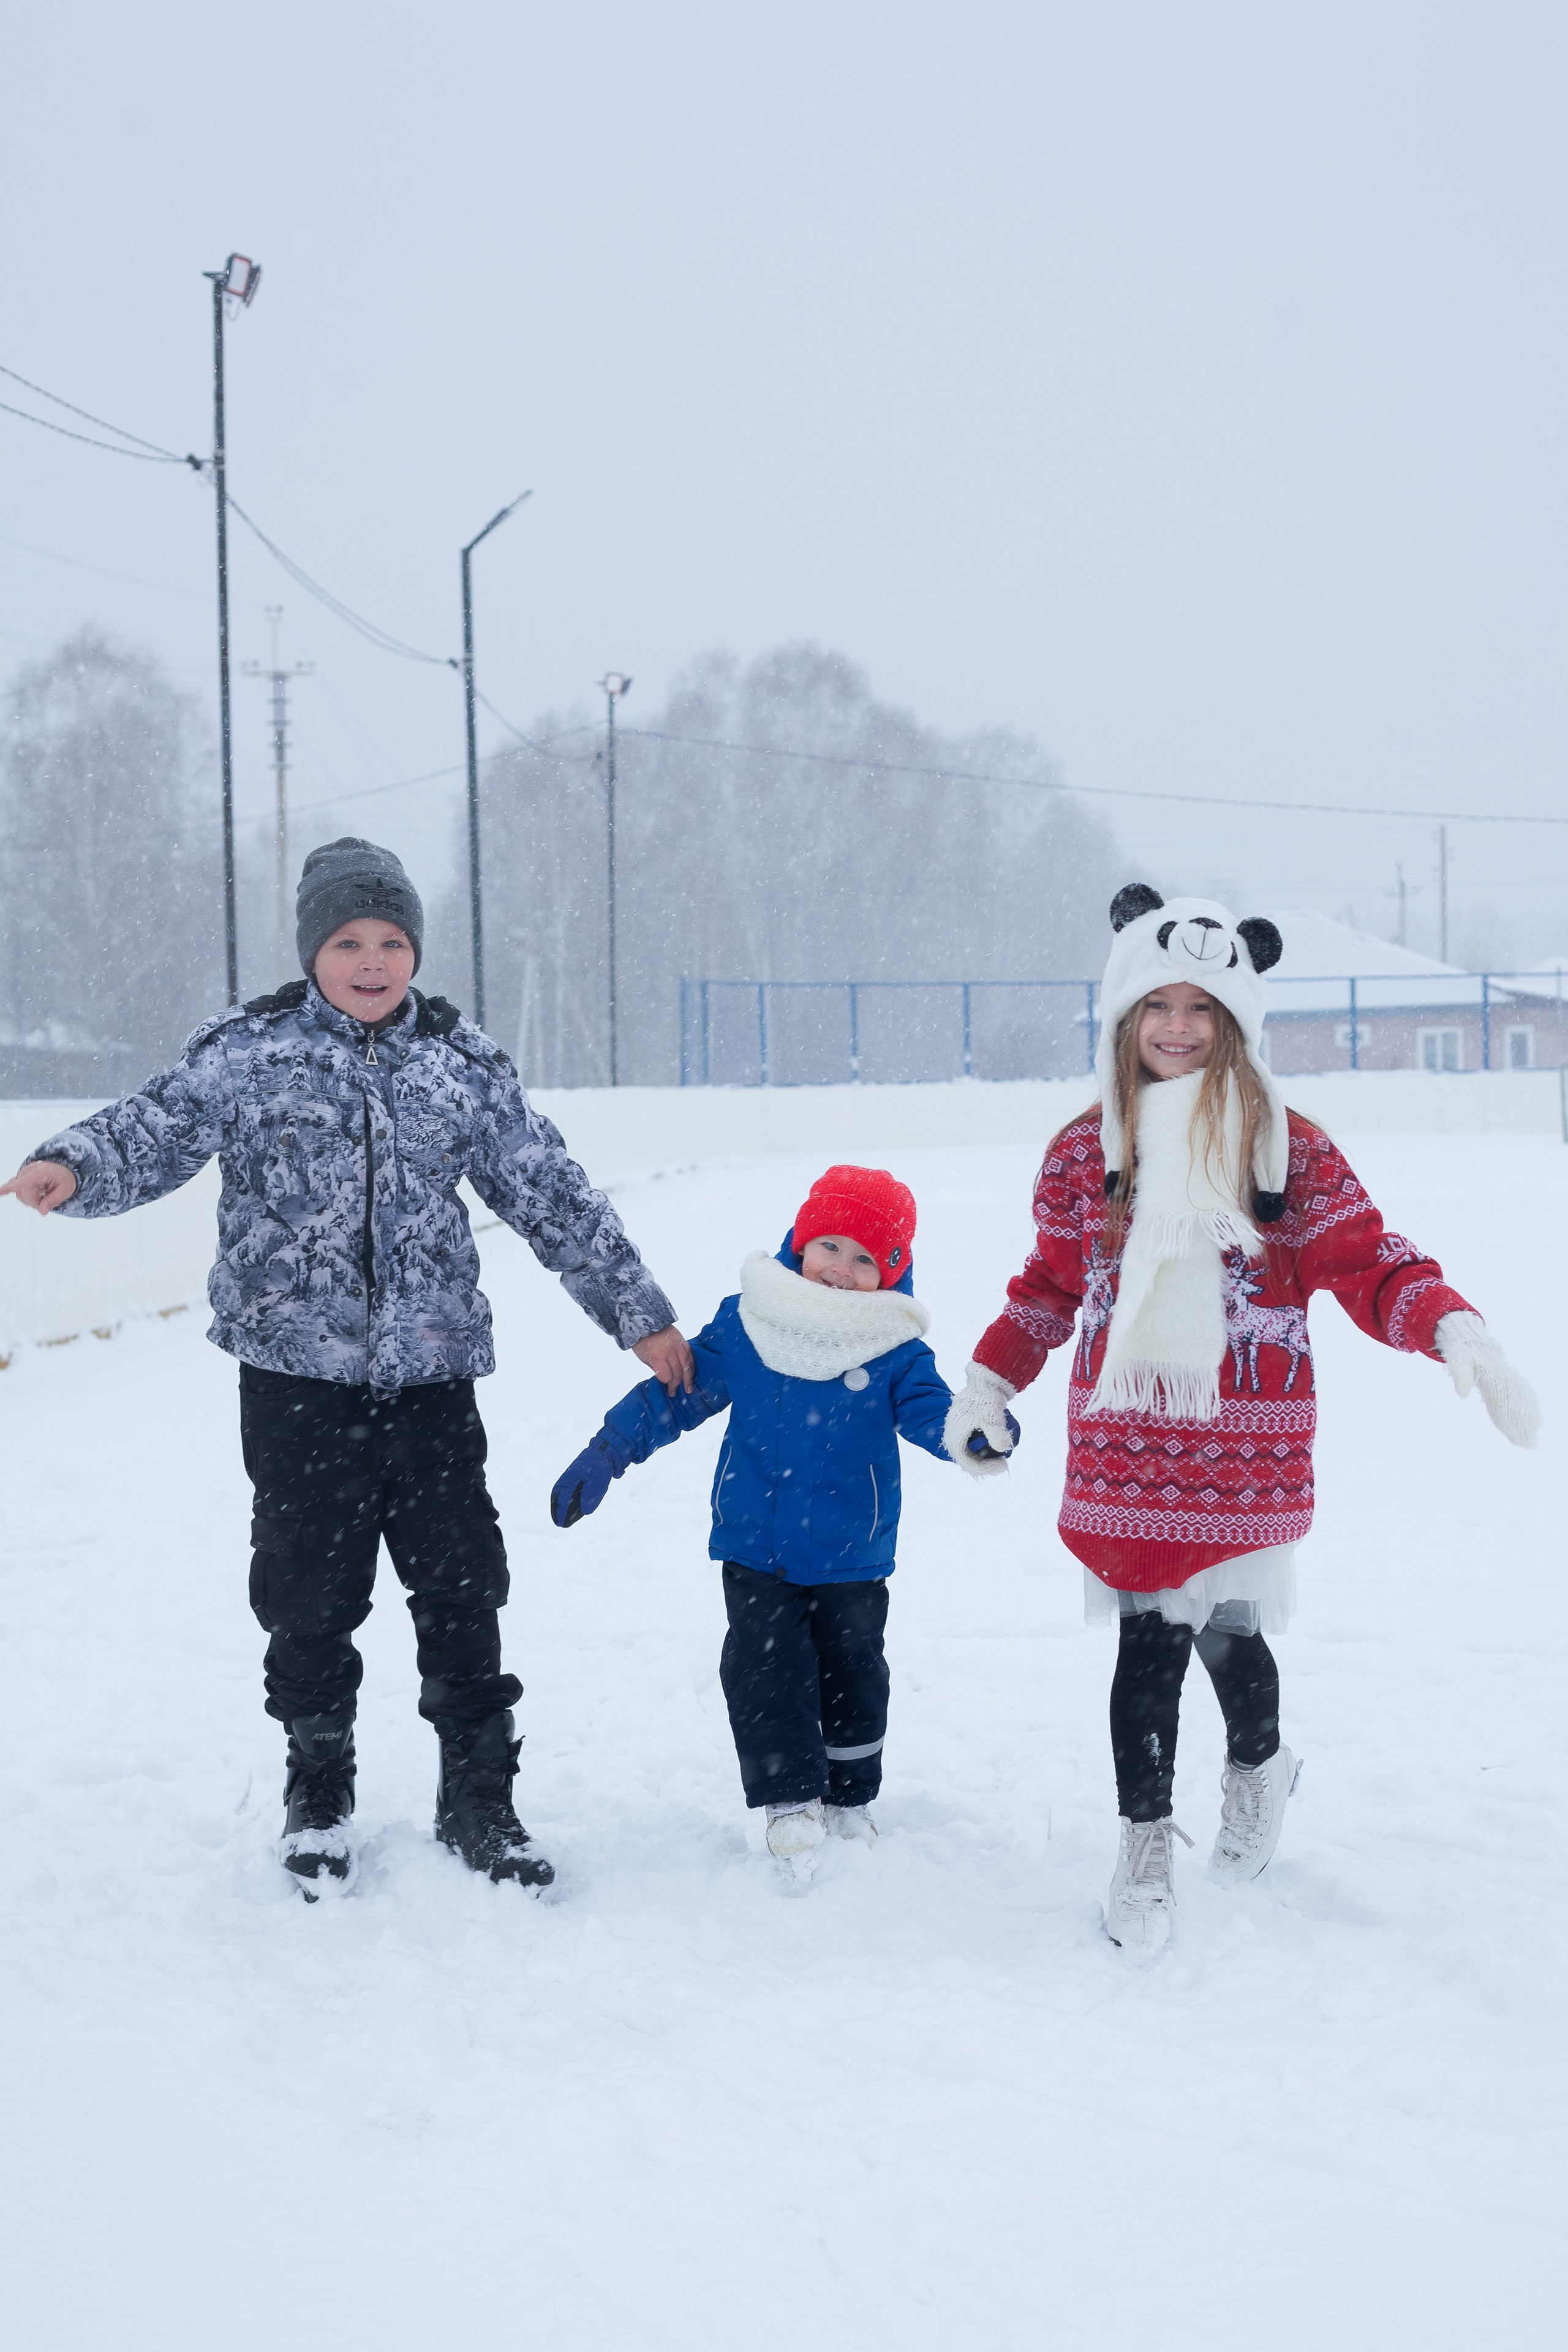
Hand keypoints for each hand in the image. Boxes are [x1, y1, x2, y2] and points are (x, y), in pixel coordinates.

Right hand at [0, 1160, 77, 1214]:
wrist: (62, 1170)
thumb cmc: (65, 1179)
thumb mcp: (65, 1190)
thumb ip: (54, 1200)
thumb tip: (42, 1211)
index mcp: (42, 1171)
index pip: (25, 1180)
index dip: (12, 1186)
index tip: (0, 1191)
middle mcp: (29, 1170)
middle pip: (24, 1194)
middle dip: (35, 1203)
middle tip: (47, 1204)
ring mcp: (23, 1173)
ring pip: (20, 1195)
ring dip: (31, 1200)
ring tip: (43, 1195)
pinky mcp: (21, 1177)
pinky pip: (13, 1186)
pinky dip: (11, 1191)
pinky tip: (0, 1192)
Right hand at [550, 1433, 626, 1529]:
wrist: (607, 1451)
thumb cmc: (600, 1465)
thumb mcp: (598, 1481)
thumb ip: (591, 1495)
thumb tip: (585, 1511)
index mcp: (571, 1478)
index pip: (563, 1497)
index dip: (561, 1511)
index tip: (561, 1522)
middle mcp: (569, 1478)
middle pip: (558, 1496)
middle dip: (557, 1510)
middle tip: (558, 1522)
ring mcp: (573, 1478)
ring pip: (564, 1494)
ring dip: (562, 1506)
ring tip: (562, 1518)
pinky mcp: (579, 1478)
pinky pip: (570, 1491)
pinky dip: (568, 1501)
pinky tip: (573, 1509)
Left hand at [632, 1324, 694, 1395]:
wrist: (647, 1321)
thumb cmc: (642, 1340)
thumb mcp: (644, 1357)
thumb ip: (656, 1369)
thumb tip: (665, 1378)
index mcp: (658, 1356)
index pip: (667, 1376)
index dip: (667, 1383)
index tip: (667, 1388)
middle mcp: (670, 1351)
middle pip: (678, 1373)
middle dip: (677, 1385)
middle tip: (675, 1392)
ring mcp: (678, 1345)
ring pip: (687, 1366)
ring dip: (688, 1379)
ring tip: (688, 1388)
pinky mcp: (683, 1341)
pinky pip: (690, 1356)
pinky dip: (691, 1366)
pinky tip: (690, 1373)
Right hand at [944, 1362, 1019, 1478]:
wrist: (985, 1379)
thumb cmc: (986, 1398)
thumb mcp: (992, 1417)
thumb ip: (996, 1434)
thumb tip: (1003, 1448)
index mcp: (955, 1436)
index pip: (968, 1463)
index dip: (986, 1469)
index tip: (1004, 1465)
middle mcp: (953, 1435)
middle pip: (968, 1460)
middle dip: (986, 1464)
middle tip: (1004, 1462)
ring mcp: (958, 1430)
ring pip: (970, 1452)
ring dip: (985, 1456)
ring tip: (1003, 1453)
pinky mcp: (965, 1425)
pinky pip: (972, 1443)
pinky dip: (984, 1447)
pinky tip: (998, 1442)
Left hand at [1435, 1312, 1539, 1447]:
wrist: (1474, 1344)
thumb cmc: (1464, 1355)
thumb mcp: (1458, 1363)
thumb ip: (1461, 1377)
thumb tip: (1461, 1393)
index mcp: (1492, 1377)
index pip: (1502, 1401)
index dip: (1508, 1418)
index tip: (1513, 1433)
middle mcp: (1506, 1379)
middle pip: (1517, 1404)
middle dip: (1522, 1424)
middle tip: (1527, 1443)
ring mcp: (1512, 1380)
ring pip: (1524, 1401)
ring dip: (1529, 1420)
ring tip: (1532, 1439)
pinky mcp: (1513, 1381)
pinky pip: (1525, 1397)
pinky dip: (1530, 1410)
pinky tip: (1536, 1423)